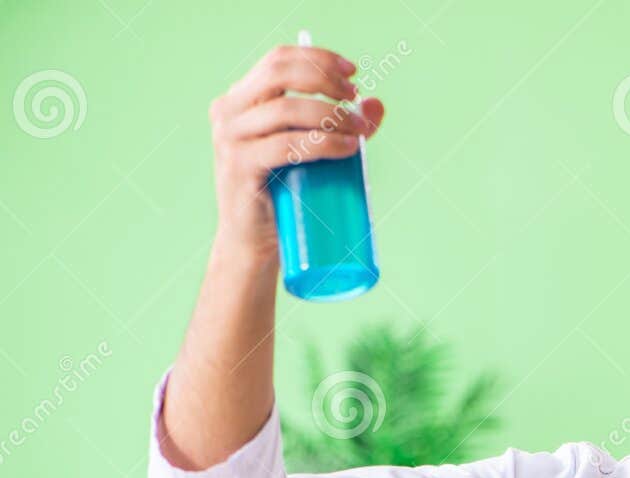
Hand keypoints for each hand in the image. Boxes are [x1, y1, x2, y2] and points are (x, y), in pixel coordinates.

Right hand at [207, 44, 385, 261]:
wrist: (255, 243)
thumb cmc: (286, 196)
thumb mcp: (313, 153)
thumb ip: (341, 126)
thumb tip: (376, 105)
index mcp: (241, 99)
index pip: (278, 60)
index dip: (318, 58)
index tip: (354, 72)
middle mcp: (229, 111)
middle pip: (279, 73)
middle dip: (324, 79)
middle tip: (355, 98)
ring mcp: (230, 138)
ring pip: (287, 109)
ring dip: (331, 115)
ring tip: (360, 132)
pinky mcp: (240, 166)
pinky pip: (287, 145)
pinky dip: (322, 143)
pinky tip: (347, 147)